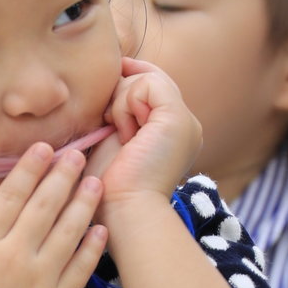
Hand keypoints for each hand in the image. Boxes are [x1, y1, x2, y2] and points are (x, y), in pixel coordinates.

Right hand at [0, 142, 106, 287]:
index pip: (10, 195)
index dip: (29, 168)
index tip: (44, 149)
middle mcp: (13, 256)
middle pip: (44, 205)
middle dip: (62, 175)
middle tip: (77, 154)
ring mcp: (40, 280)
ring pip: (69, 230)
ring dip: (83, 203)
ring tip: (95, 182)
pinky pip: (81, 267)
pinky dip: (93, 246)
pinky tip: (101, 228)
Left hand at [85, 58, 201, 230]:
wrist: (124, 210)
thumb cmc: (109, 186)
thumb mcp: (111, 140)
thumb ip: (115, 112)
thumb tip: (107, 80)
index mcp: (171, 131)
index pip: (151, 86)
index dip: (125, 81)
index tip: (101, 99)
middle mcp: (184, 124)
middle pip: (150, 77)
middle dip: (120, 91)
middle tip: (108, 123)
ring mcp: (185, 120)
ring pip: (147, 78)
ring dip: (121, 102)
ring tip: (120, 135)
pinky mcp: (178, 118)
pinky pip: (148, 83)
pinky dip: (126, 103)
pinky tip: (125, 132)